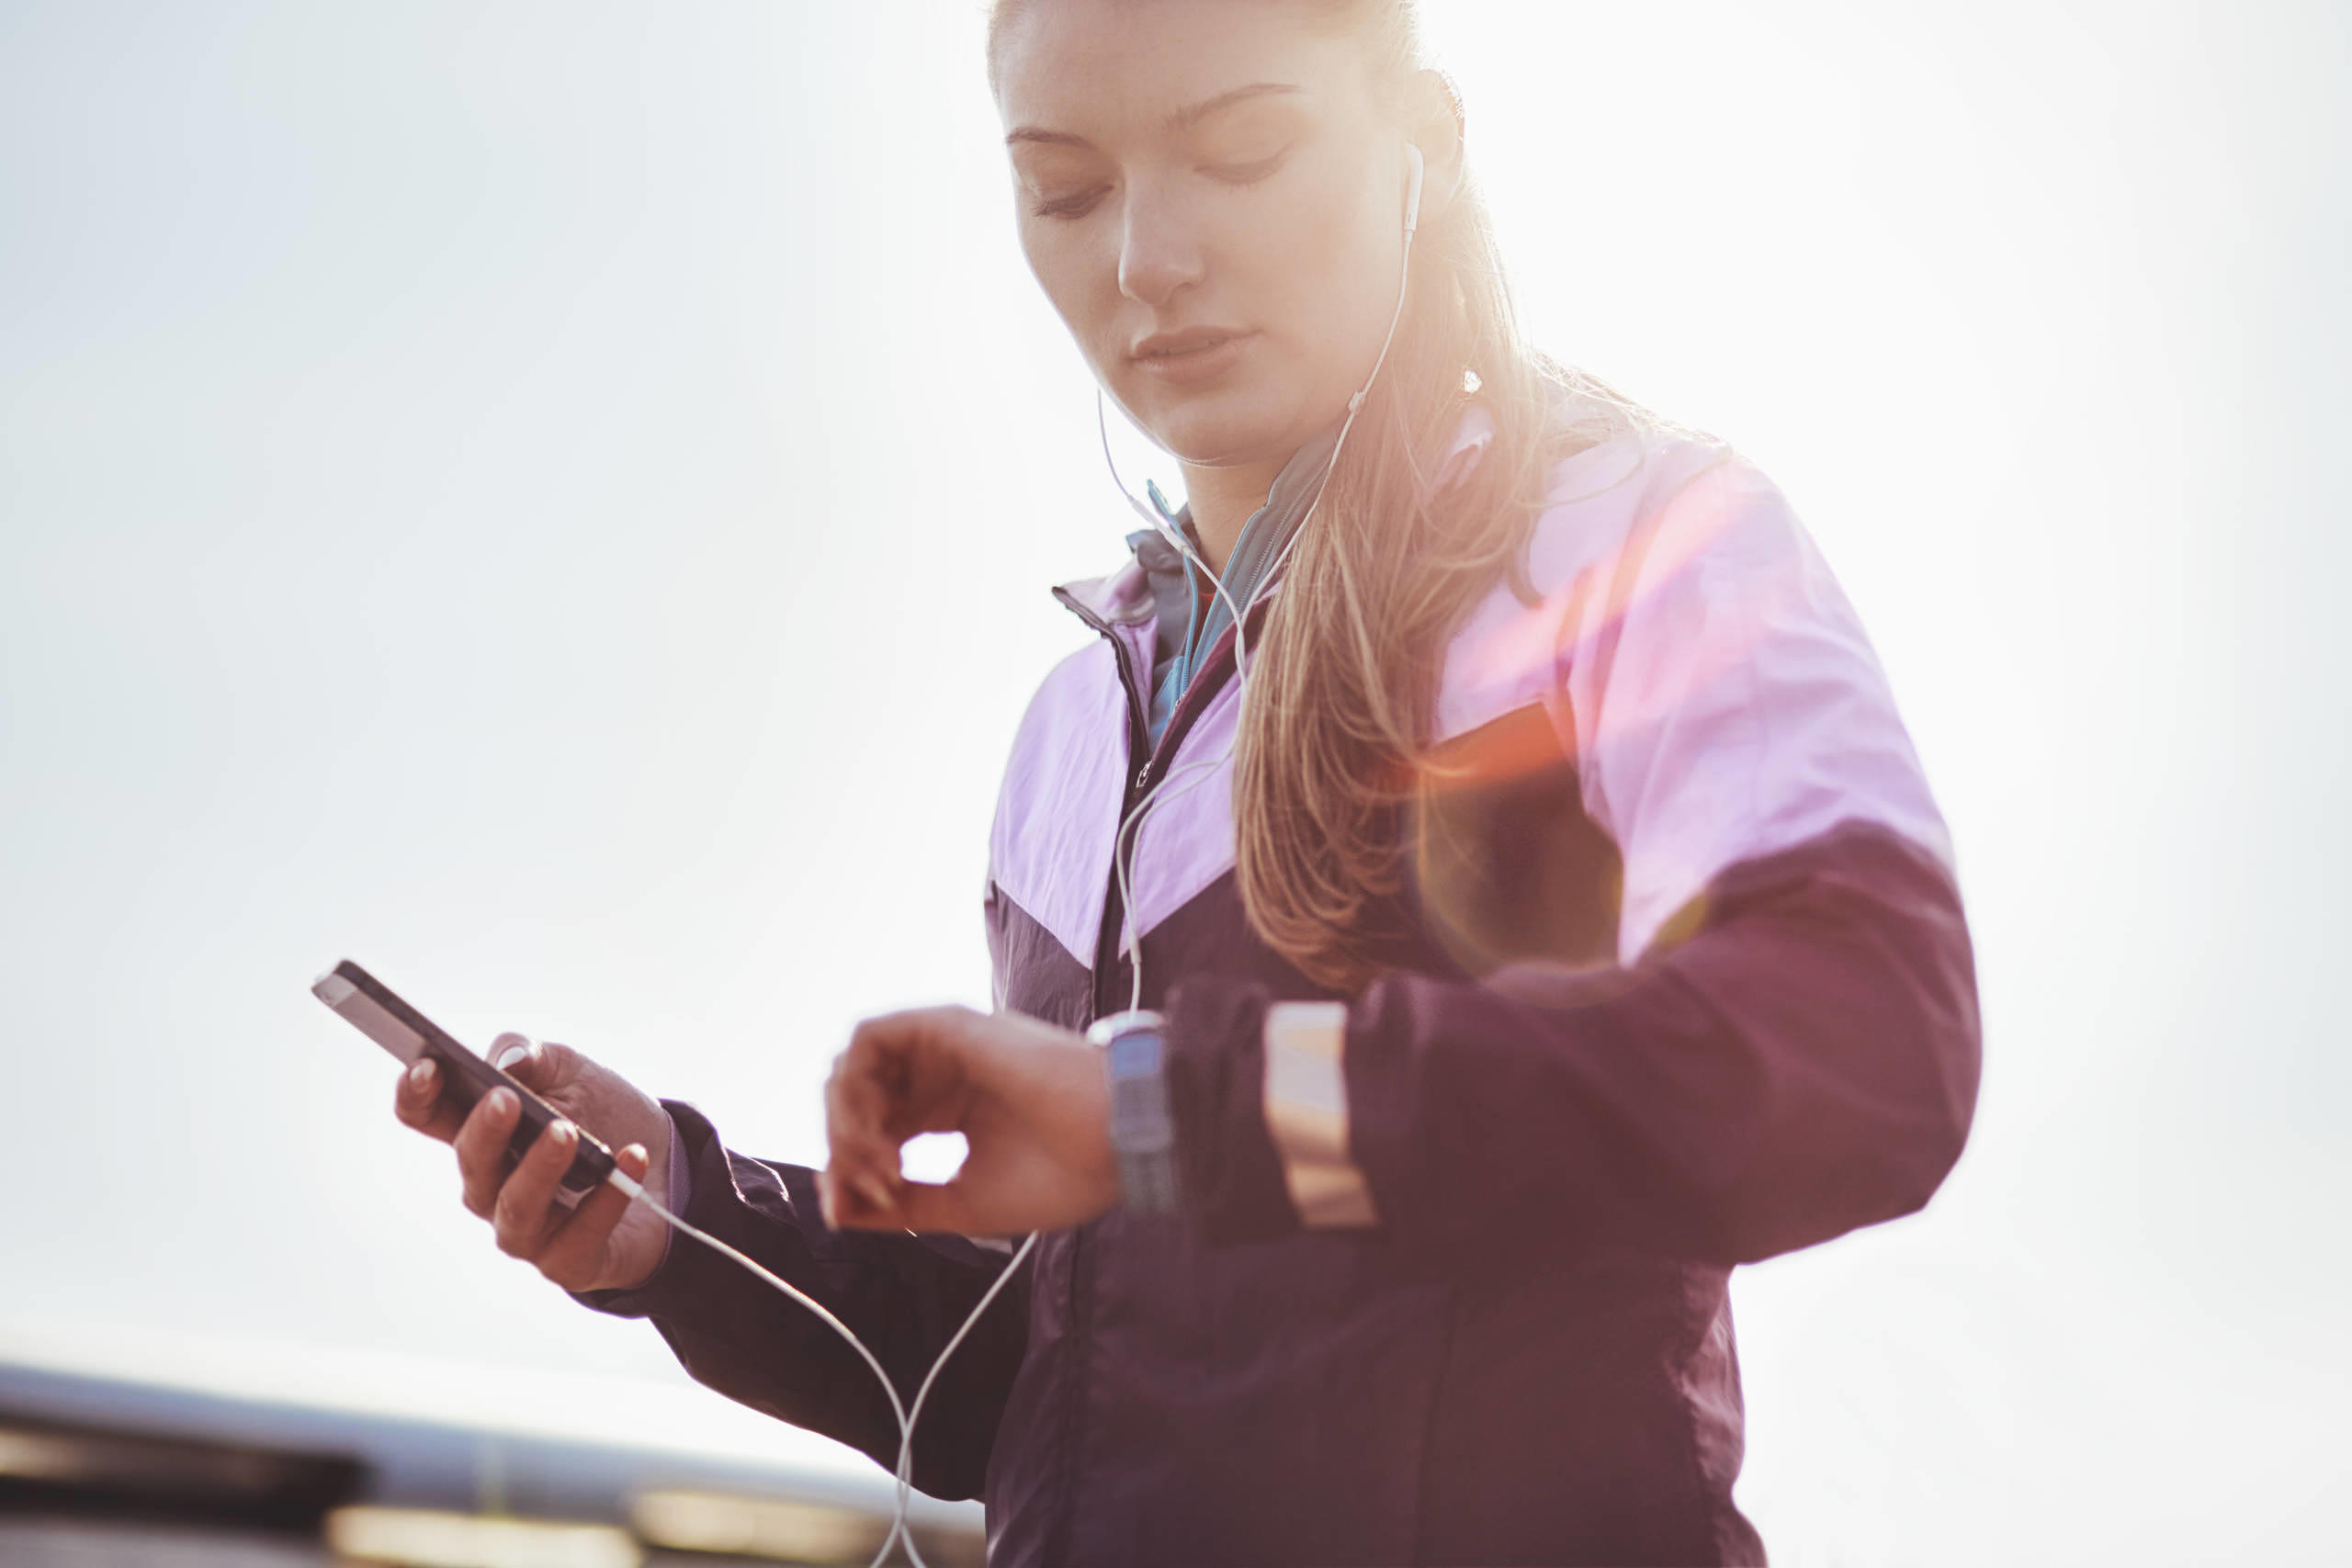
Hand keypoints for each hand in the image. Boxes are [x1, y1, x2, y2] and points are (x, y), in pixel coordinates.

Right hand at [392, 1034, 673, 1293]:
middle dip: (485, 1132)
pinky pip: (580, 1237)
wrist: (669, 1165)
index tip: (428, 1067)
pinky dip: (608, 1198)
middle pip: (473, 1164)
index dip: (417, 1096)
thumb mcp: (572, 1071)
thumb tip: (509, 1060)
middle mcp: (493, 1187)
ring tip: (566, 1132)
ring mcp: (527, 1231)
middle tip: (507, 1099)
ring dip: (539, 1168)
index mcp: (482, 1135)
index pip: (428, 1118)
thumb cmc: (603, 1115)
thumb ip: (534, 1057)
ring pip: (517, 1207)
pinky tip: (631, 1158)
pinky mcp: (570, 1262)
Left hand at [823, 1005, 1116, 1235]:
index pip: (875, 1132)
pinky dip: (856, 1080)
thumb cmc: (1061, 1174)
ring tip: (875, 1159)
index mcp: (950, 1112)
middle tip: (873, 1188)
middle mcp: (941, 1075)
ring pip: (855, 1066)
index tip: (852, 1209)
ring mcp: (943, 1048)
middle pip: (858, 1099)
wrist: (1117, 1140)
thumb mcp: (961, 1203)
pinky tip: (873, 1124)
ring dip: (846, 1115)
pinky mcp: (948, 1025)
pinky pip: (870, 1036)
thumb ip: (900, 1205)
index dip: (849, 1170)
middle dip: (845, 1148)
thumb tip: (835, 1212)